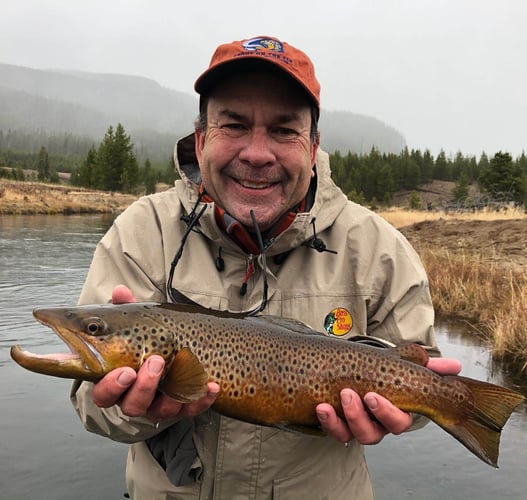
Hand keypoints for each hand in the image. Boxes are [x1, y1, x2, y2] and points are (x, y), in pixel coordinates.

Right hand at [91, 285, 219, 422]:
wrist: (175, 353)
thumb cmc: (146, 339)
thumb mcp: (136, 324)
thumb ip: (126, 309)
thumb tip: (120, 291)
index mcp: (116, 381)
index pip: (103, 393)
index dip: (111, 386)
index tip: (124, 372)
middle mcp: (135, 397)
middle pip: (132, 404)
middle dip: (144, 386)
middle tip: (156, 361)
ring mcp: (160, 405)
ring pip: (161, 410)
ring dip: (171, 393)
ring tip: (182, 365)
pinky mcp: (183, 406)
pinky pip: (192, 408)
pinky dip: (202, 399)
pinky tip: (212, 386)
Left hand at [316, 356, 461, 444]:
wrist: (355, 369)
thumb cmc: (384, 371)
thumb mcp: (402, 365)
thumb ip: (428, 367)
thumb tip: (455, 365)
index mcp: (395, 413)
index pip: (397, 421)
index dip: (386, 413)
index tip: (372, 395)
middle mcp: (376, 424)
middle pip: (372, 434)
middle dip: (361, 417)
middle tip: (349, 394)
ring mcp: (355, 426)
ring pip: (352, 434)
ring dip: (344, 418)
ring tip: (338, 395)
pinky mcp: (337, 424)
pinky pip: (333, 431)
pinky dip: (328, 421)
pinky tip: (321, 407)